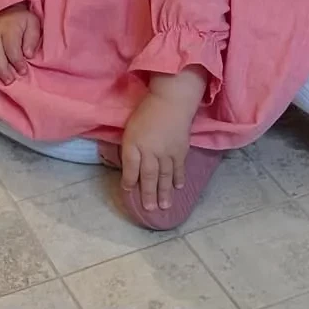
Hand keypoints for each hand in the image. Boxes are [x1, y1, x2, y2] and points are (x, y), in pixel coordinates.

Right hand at [0, 5, 39, 90]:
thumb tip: (28, 54)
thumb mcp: (32, 23)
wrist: (3, 9)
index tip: (23, 72)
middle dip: (1, 70)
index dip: (17, 61)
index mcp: (8, 29)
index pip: (12, 48)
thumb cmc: (20, 20)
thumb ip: (32, 38)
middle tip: (8, 82)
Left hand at [121, 84, 199, 211]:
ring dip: (164, 192)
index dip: (128, 180)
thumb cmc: (147, 111)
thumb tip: (131, 166)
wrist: (171, 99)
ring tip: (164, 206)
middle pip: (148, 176)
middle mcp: (150, 150)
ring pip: (164, 176)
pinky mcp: (180, 150)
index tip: (128, 191)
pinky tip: (178, 187)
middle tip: (149, 209)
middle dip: (147, 194)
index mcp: (134, 143)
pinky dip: (178, 178)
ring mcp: (166, 151)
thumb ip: (130, 148)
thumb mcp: (131, 128)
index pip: (130, 166)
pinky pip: (178, 168)